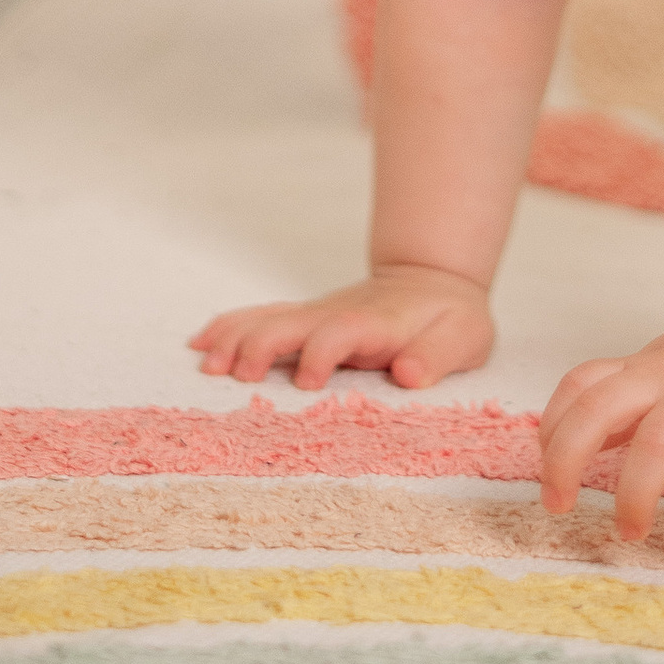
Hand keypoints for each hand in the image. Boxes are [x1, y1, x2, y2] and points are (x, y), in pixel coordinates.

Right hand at [188, 266, 492, 392]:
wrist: (432, 281)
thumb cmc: (450, 318)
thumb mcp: (464, 336)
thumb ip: (437, 354)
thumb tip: (408, 374)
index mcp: (375, 324)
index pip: (340, 332)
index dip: (321, 353)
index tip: (308, 382)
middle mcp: (336, 316)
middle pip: (289, 323)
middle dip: (259, 346)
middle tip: (233, 375)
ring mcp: (316, 316)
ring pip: (267, 319)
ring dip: (235, 338)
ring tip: (205, 363)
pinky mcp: (304, 321)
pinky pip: (261, 318)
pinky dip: (229, 327)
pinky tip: (200, 344)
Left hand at [538, 314, 663, 540]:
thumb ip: (626, 404)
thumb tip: (571, 442)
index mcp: (645, 370)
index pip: (580, 386)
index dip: (552, 427)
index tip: (547, 471)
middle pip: (597, 409)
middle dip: (566, 460)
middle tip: (558, 506)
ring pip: (656, 441)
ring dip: (634, 492)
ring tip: (631, 531)